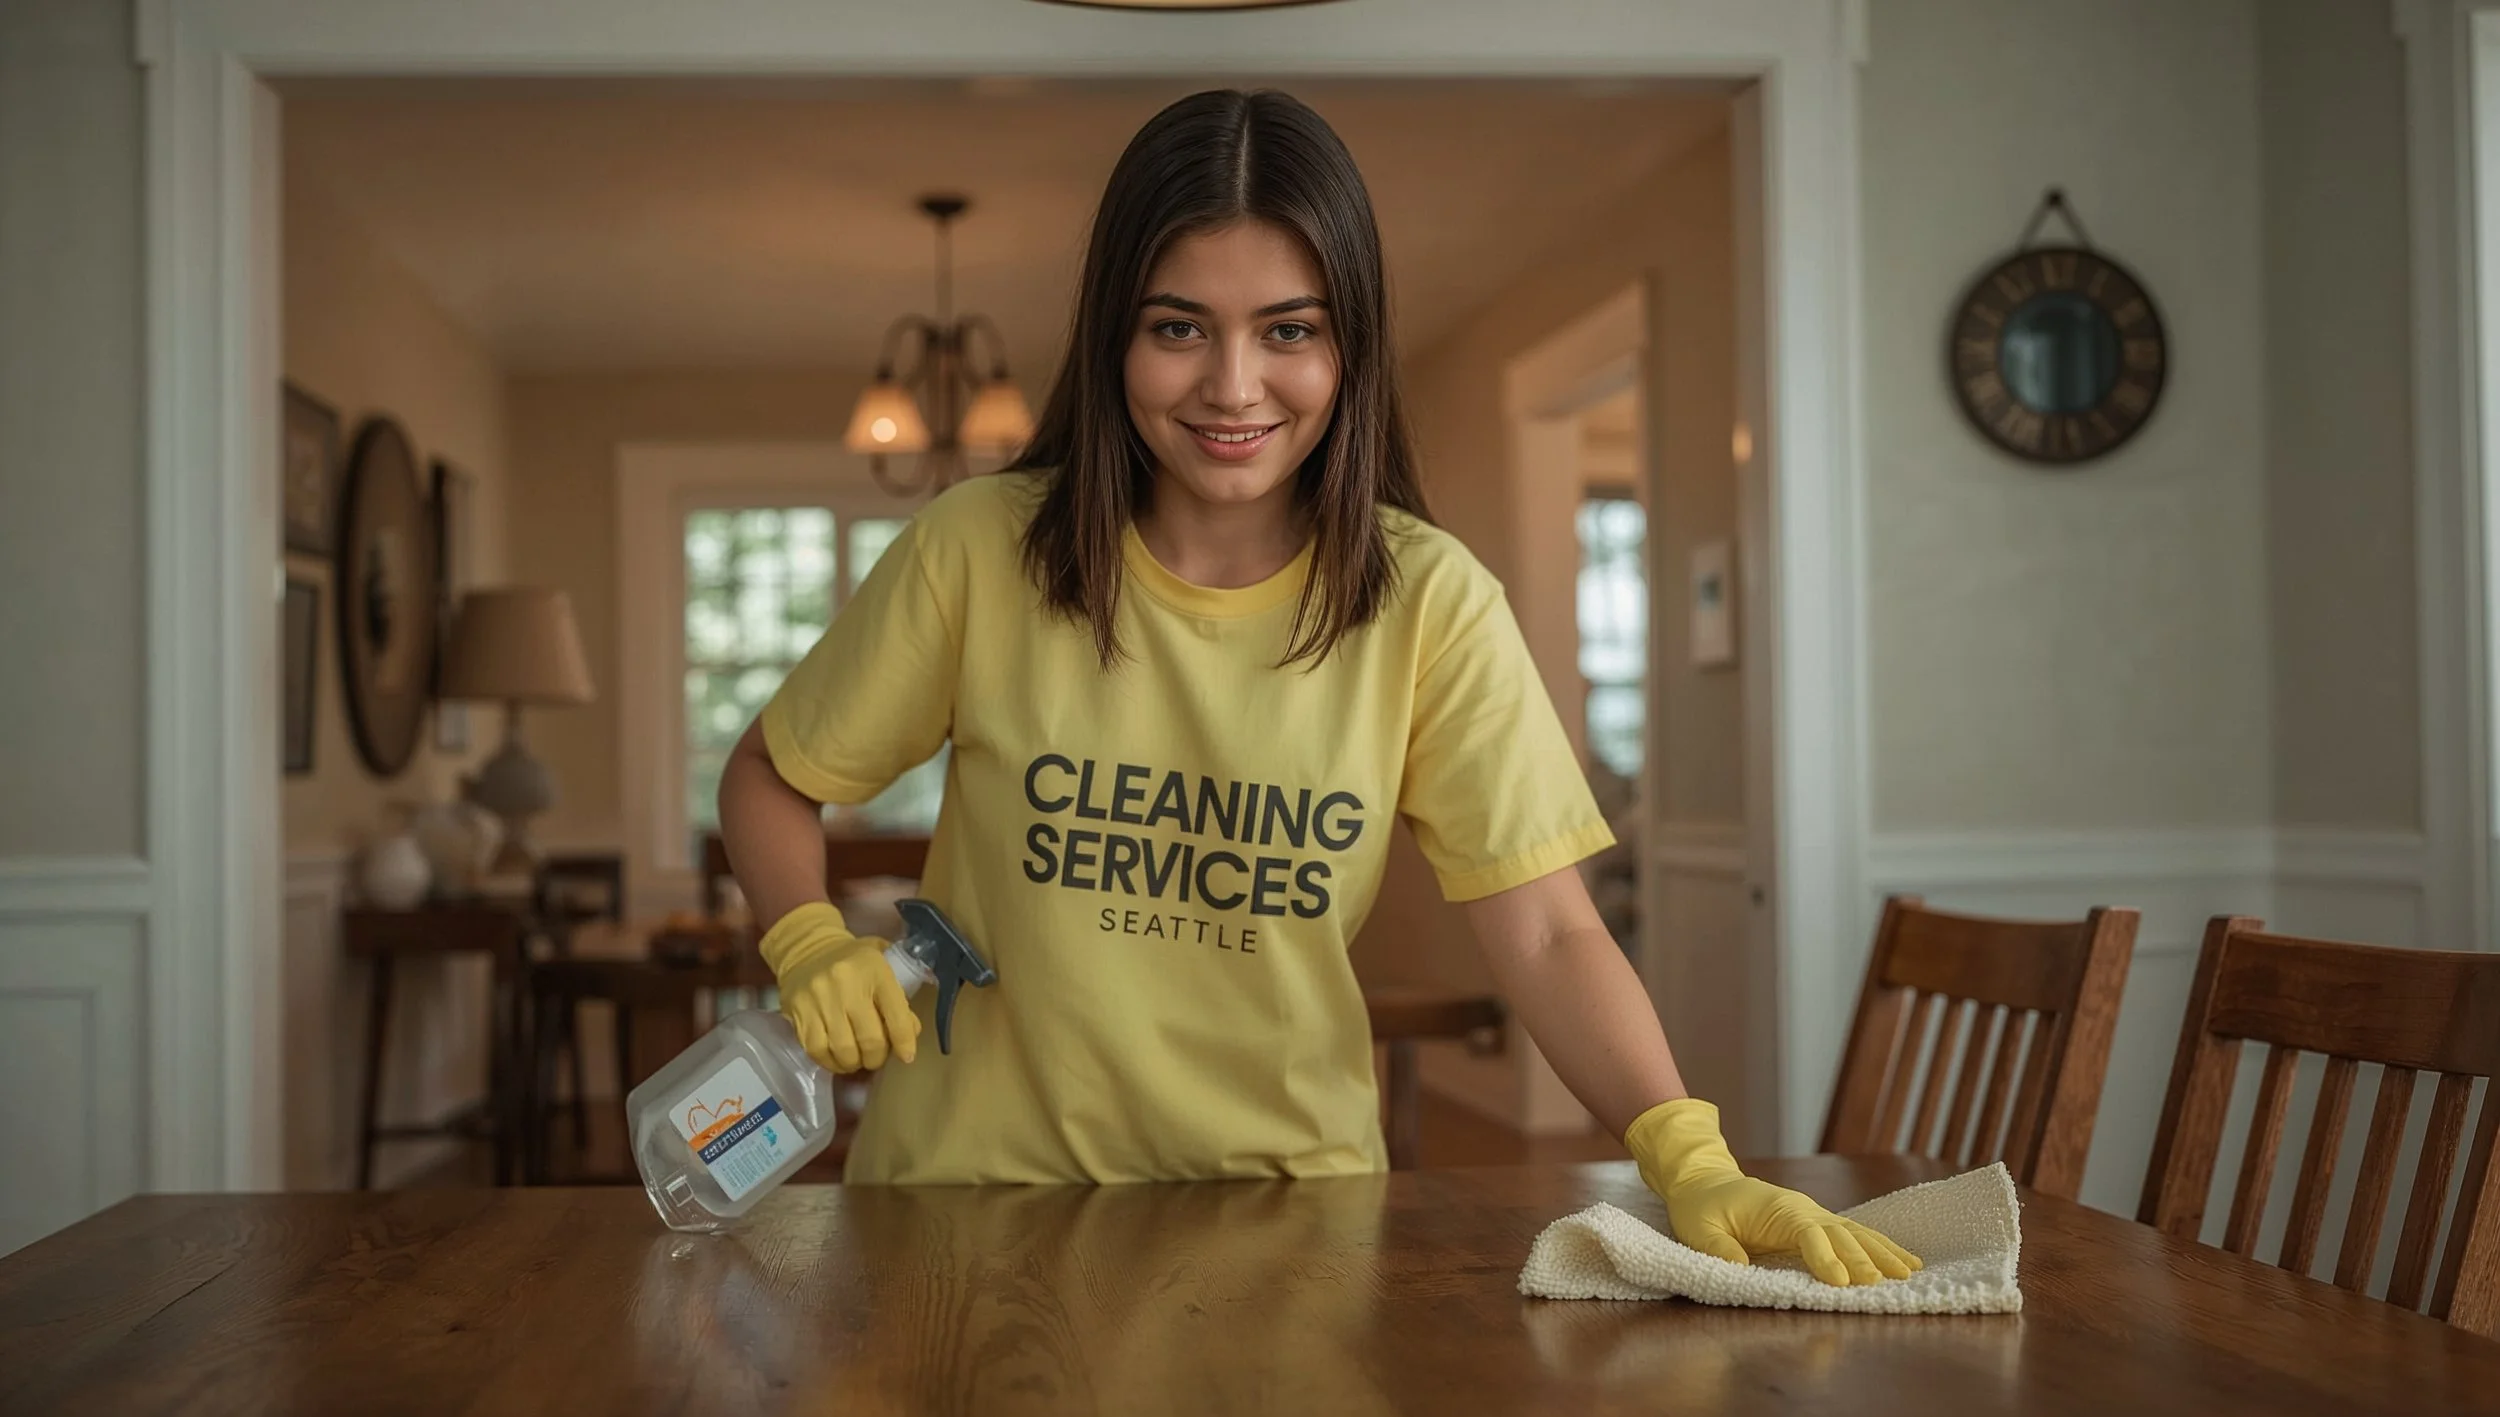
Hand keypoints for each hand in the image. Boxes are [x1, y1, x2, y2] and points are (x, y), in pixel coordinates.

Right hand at [759, 902, 919, 1072]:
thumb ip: (899, 997)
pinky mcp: (798, 1011)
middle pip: (870, 1039)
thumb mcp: (884, 965)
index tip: (906, 1056)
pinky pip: (817, 1050)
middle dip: (877, 1057)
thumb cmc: (854, 961)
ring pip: (843, 1050)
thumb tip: (910, 1033)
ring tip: (857, 1059)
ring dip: (854, 1063)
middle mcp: (847, 984)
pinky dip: (830, 1062)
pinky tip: (837, 1059)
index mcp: (876, 970)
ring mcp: (820, 999)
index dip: (904, 1042)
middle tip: (876, 1058)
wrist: (807, 948)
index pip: (897, 1015)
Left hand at [1624, 1099, 1920, 1286]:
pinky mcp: (1817, 1223)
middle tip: (1883, 1282)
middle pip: (1839, 1233)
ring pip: (1855, 1233)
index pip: (1806, 1233)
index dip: (1824, 1257)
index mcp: (1775, 1209)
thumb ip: (1718, 1249)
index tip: (1840, 1281)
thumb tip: (1738, 1269)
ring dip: (1881, 1252)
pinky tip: (1903, 1260)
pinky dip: (1879, 1246)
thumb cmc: (1700, 1207)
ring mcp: (1813, 1214)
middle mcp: (1801, 1209)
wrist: (1705, 1181)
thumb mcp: (1699, 1229)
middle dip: (1863, 1258)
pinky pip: (1854, 1234)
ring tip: (1908, 1271)